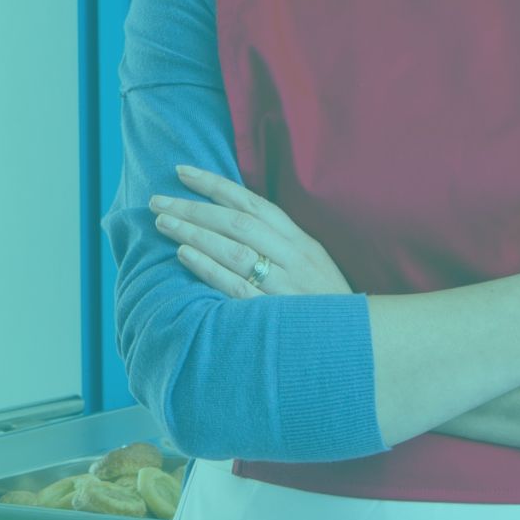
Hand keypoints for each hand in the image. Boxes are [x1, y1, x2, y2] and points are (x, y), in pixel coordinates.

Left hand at [148, 165, 353, 298]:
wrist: (363, 347)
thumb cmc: (327, 305)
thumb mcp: (312, 265)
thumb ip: (279, 243)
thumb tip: (234, 220)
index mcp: (301, 242)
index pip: (251, 203)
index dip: (215, 185)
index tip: (181, 172)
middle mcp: (293, 258)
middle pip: (236, 222)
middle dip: (193, 207)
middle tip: (157, 200)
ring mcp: (285, 285)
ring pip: (234, 249)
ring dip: (194, 233)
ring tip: (163, 222)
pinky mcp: (275, 313)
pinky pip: (236, 286)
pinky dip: (209, 268)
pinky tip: (183, 255)